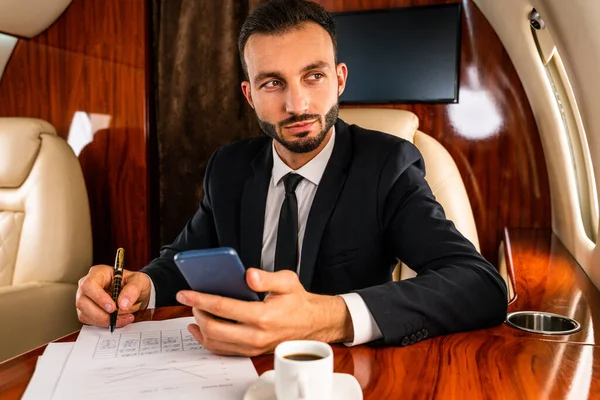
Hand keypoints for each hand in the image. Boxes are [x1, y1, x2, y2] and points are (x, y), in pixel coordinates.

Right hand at [76, 265, 151, 327]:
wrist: (135, 294)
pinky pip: (89, 321)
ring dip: (104, 320)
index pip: (89, 285)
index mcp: (98, 273)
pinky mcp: (87, 311)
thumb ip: (133, 289)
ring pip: (84, 314)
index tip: (112, 308)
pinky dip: (104, 324)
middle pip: (83, 301)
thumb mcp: (140, 281)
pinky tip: (117, 320)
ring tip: (122, 319)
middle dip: (101, 314)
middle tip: (117, 317)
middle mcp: (88, 285)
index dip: (99, 298)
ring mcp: (85, 299)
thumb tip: (122, 304)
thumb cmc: (134, 283)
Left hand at [176, 268, 353, 356]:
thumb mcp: (287, 281)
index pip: (223, 307)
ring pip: (215, 342)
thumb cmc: (297, 301)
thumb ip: (267, 277)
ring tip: (194, 312)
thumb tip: (249, 275)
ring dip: (200, 327)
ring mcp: (252, 346)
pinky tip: (200, 329)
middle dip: (197, 312)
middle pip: (214, 328)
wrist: (311, 323)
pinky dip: (207, 341)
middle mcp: (255, 335)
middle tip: (191, 300)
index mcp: (263, 316)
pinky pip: (222, 350)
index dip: (201, 299)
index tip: (186, 292)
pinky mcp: (250, 352)